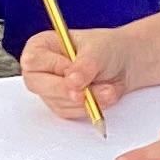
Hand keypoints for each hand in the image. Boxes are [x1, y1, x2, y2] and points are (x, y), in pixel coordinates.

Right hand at [20, 20, 137, 126]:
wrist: (126, 64)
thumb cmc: (107, 49)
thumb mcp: (97, 51)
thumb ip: (83, 66)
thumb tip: (71, 82)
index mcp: (40, 46)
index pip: (33, 60)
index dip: (54, 67)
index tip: (74, 69)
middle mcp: (41, 69)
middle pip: (38, 85)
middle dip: (67, 90)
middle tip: (87, 90)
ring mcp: (50, 89)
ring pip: (58, 102)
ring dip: (86, 99)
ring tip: (107, 87)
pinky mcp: (63, 105)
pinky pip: (71, 113)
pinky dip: (90, 107)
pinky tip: (102, 95)